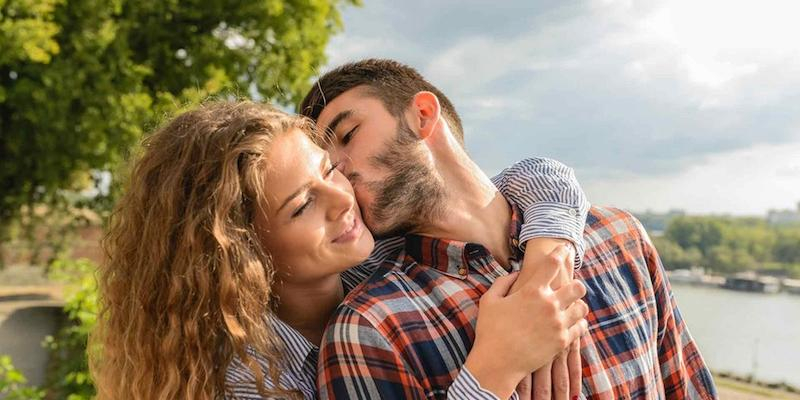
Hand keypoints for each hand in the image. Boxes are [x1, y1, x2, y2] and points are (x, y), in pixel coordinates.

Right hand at [464, 245, 588, 398]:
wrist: (497, 363)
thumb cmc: (490, 330)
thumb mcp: (489, 301)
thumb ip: (503, 282)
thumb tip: (517, 273)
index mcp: (532, 291)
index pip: (553, 264)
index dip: (560, 253)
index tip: (564, 249)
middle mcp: (549, 305)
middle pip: (578, 286)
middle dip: (575, 284)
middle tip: (570, 288)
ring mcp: (558, 324)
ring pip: (582, 307)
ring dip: (577, 305)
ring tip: (570, 307)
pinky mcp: (563, 341)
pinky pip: (581, 327)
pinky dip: (578, 323)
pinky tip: (570, 323)